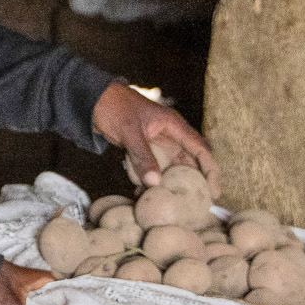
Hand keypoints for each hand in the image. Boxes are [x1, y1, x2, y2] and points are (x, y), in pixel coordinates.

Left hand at [91, 81, 220, 194]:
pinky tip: (142, 194)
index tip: (214, 191)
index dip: (210, 171)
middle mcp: (169, 135)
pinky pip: (152, 168)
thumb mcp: (129, 131)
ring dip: (169, 185)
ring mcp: (155, 143)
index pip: (200, 150)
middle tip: (197, 205)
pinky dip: (149, 180)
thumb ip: (142, 156)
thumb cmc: (112, 106)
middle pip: (189, 162)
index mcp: (173, 125)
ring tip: (169, 204)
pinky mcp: (143, 149)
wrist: (90, 99)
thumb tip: (155, 182)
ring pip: (170, 168)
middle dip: (193, 183)